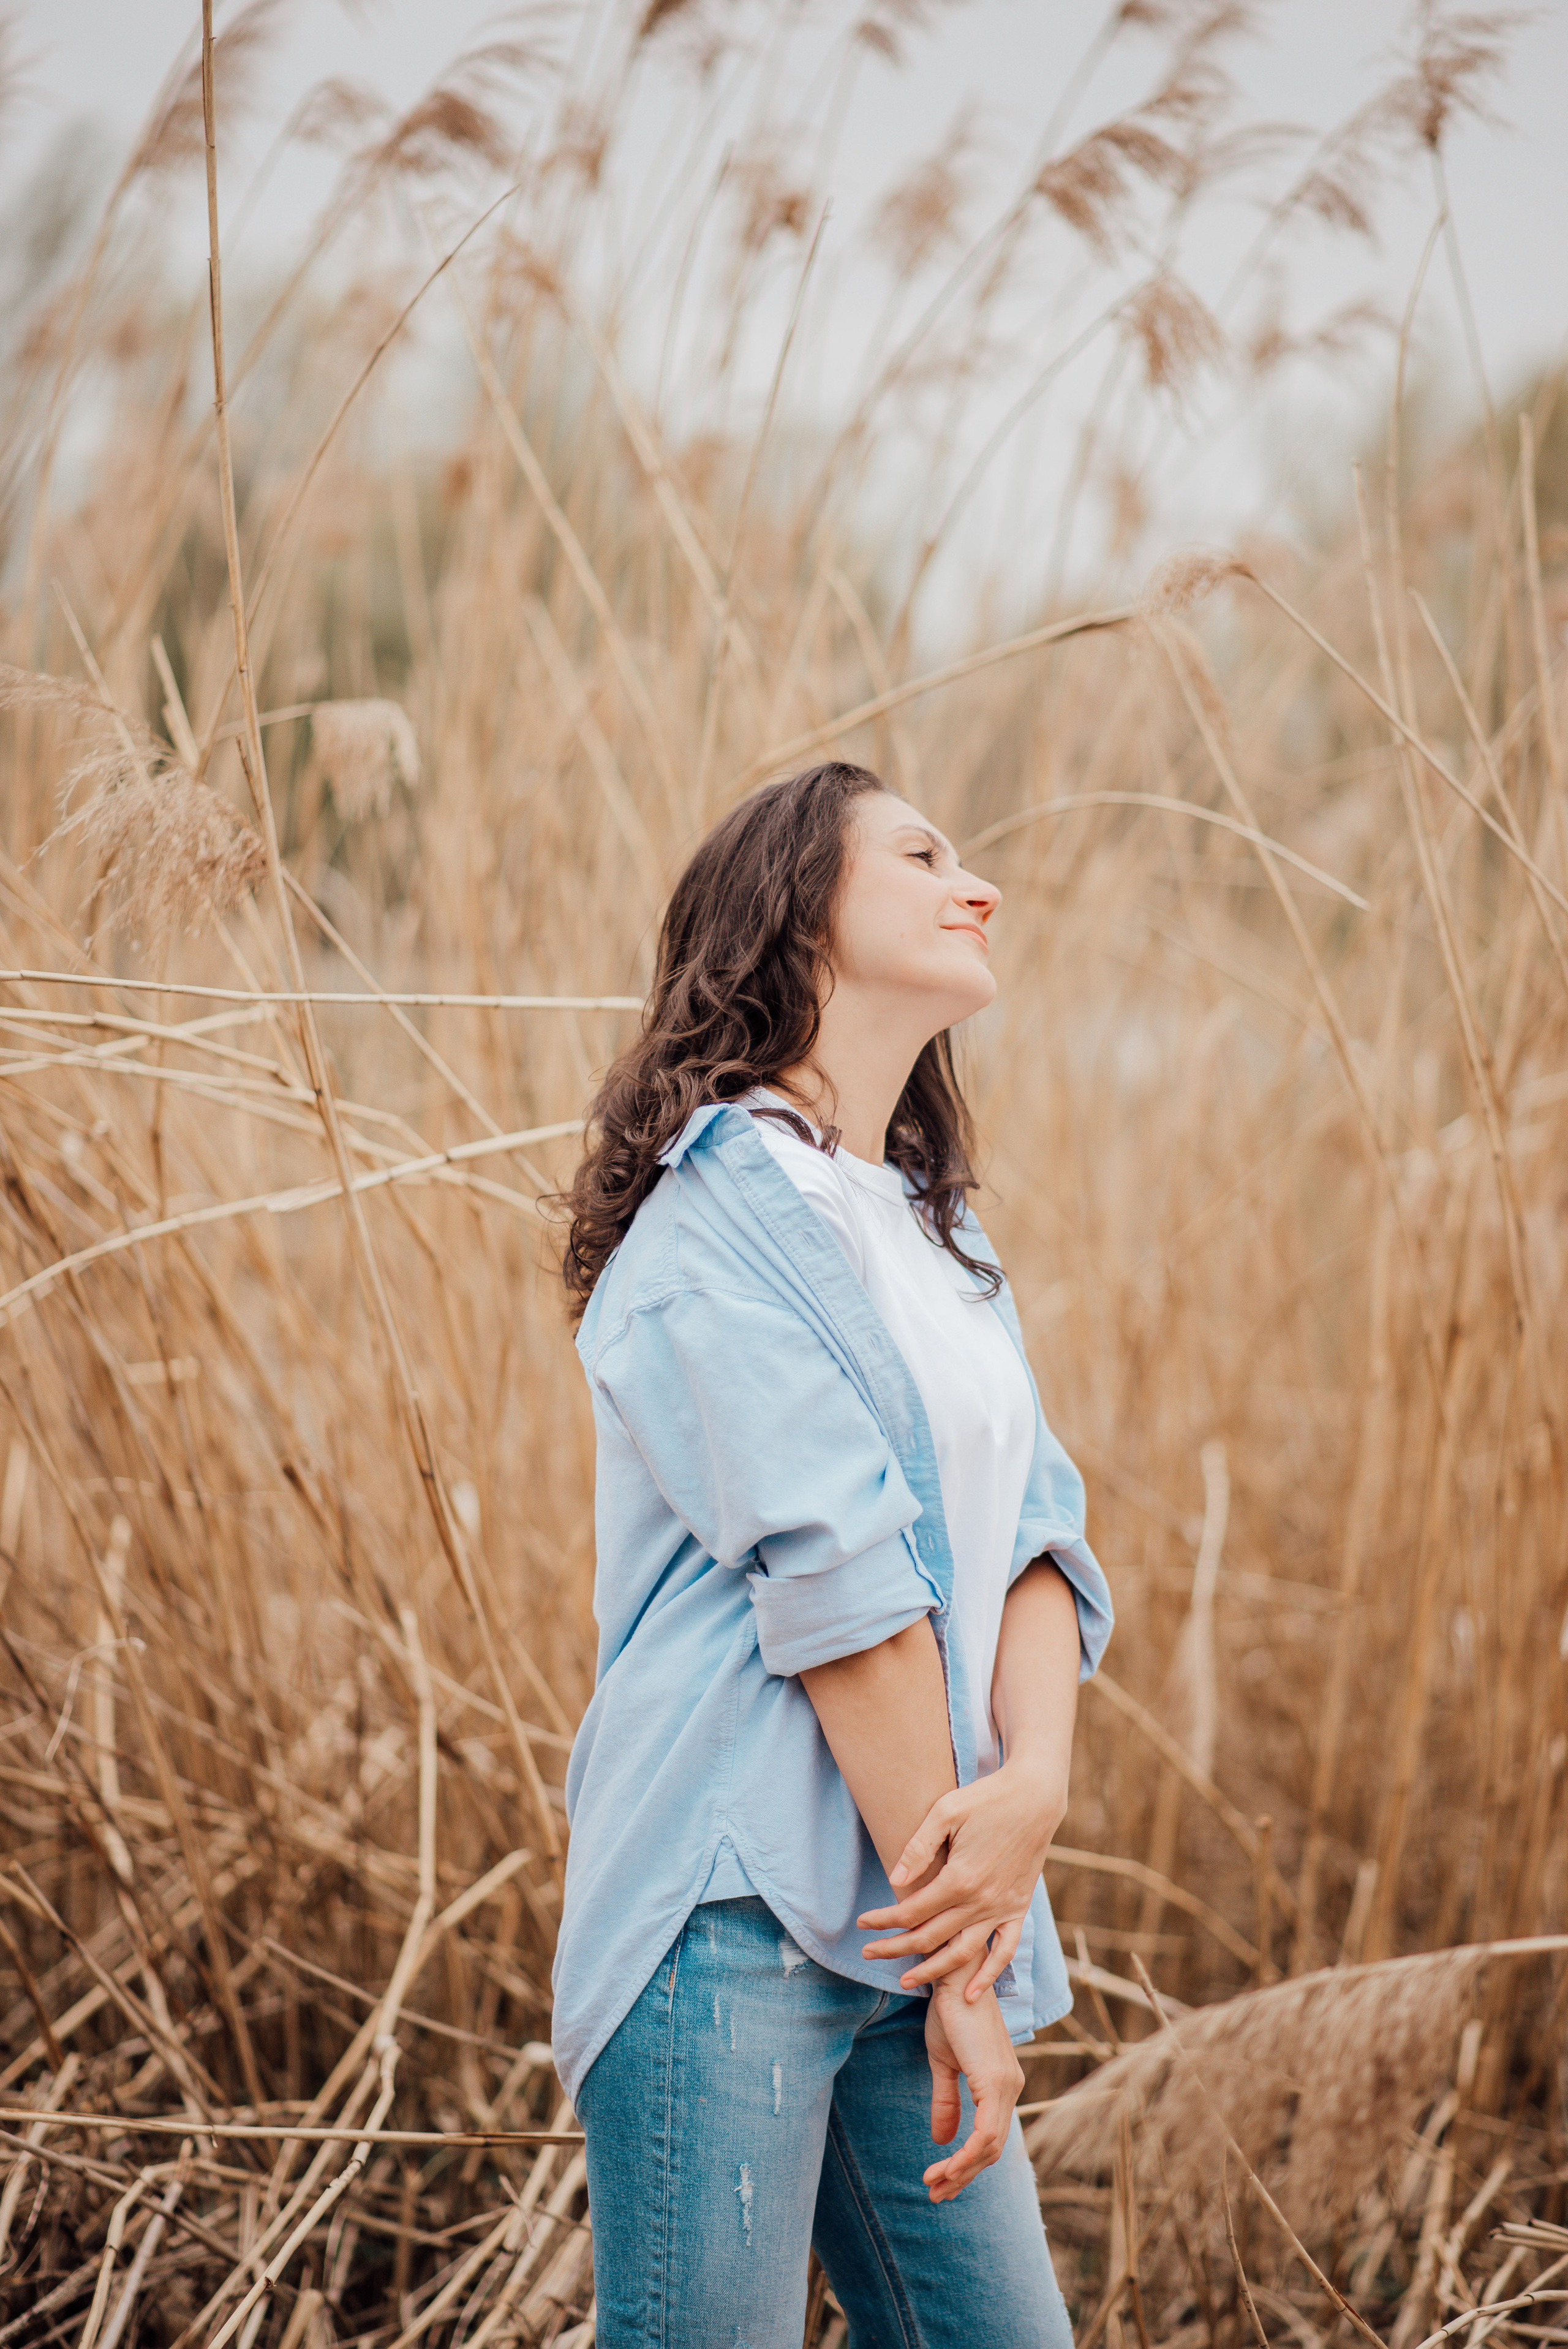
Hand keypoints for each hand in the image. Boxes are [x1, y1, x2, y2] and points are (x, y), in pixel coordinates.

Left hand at [858, 1755, 1068, 1998]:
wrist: (1035, 1798)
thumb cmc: (985, 1798)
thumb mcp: (946, 1812)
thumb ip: (919, 1848)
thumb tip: (894, 1879)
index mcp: (959, 1879)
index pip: (911, 1911)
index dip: (883, 1920)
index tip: (862, 1923)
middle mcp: (980, 1902)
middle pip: (930, 1937)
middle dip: (895, 1948)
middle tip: (868, 1953)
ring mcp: (1001, 1909)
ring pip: (962, 1953)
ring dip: (932, 1970)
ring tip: (905, 1980)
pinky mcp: (1018, 1909)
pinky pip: (1004, 1951)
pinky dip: (988, 1976)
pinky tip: (972, 1994)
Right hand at [922, 1971, 1025, 2201]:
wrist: (953, 1977)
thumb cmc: (950, 2012)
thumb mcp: (944, 2062)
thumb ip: (947, 2101)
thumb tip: (941, 2139)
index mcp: (1002, 2084)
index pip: (990, 2138)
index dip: (966, 2164)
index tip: (940, 2180)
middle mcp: (1011, 2087)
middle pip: (992, 2149)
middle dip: (962, 2176)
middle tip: (935, 2193)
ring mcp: (1006, 2085)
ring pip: (990, 2147)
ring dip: (961, 2171)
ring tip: (934, 2184)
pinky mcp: (995, 2081)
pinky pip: (985, 2134)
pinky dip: (965, 2155)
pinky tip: (945, 2165)